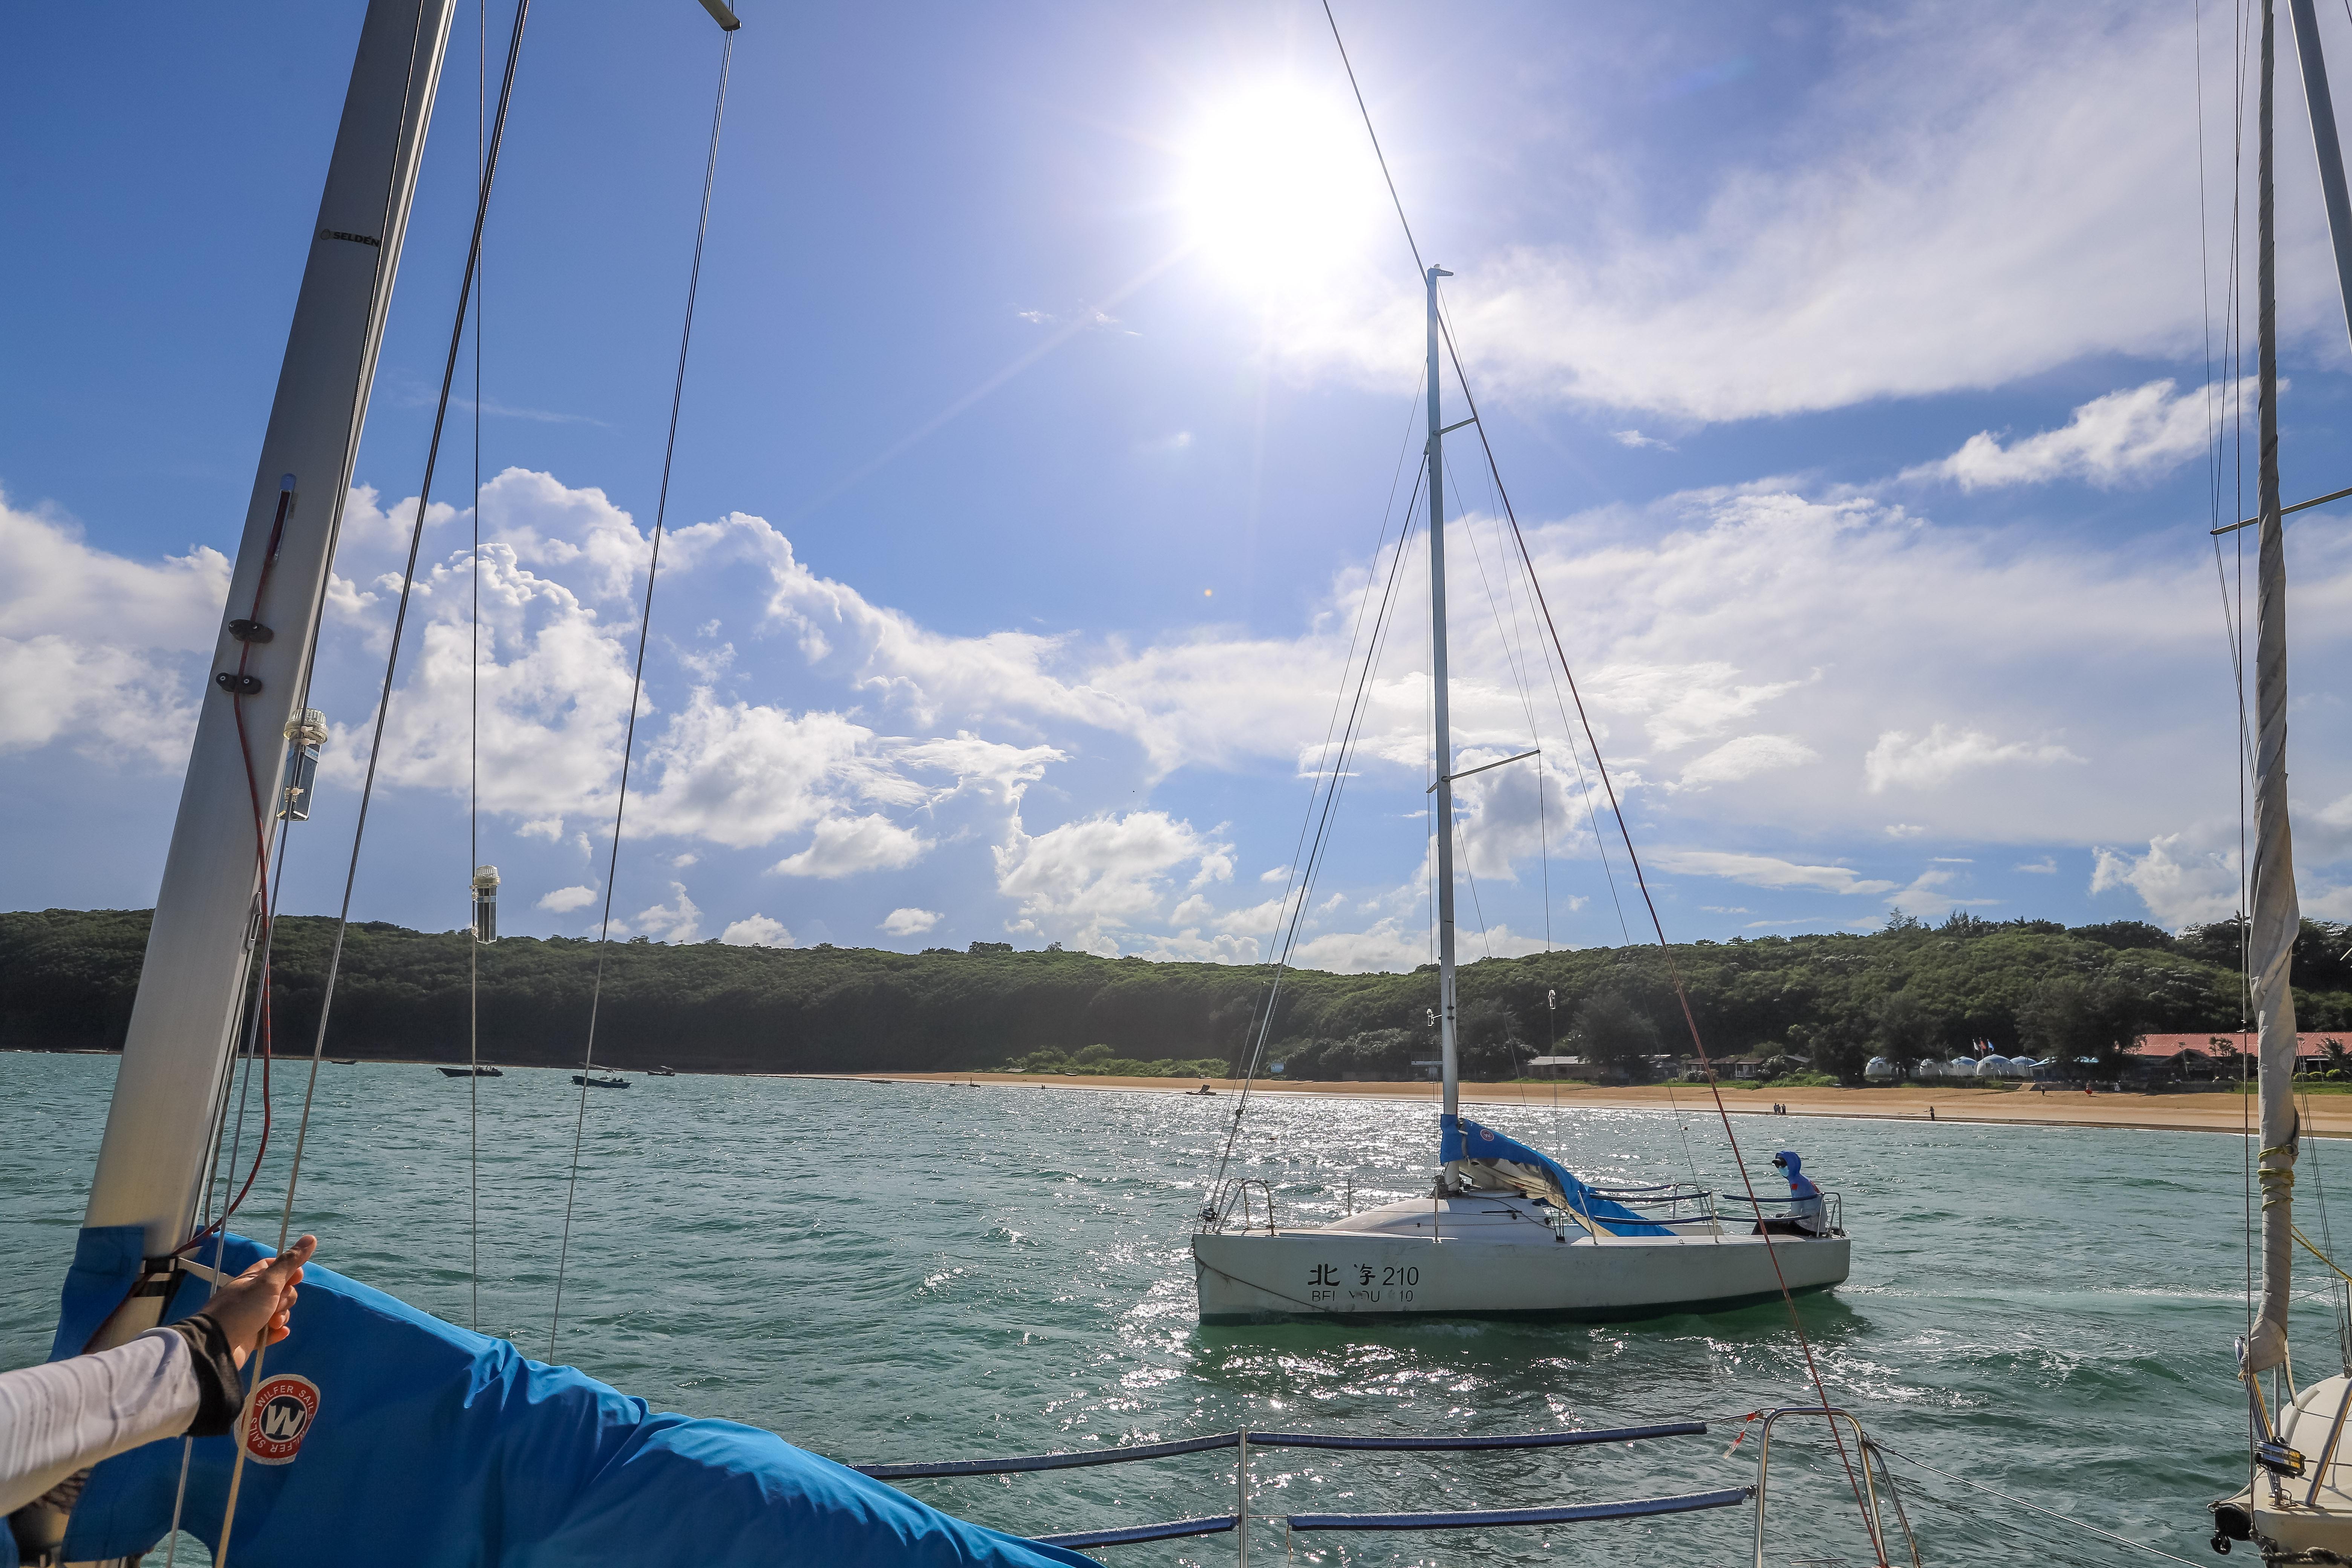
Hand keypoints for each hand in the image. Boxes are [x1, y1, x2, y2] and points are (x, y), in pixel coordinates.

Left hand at [208, 1234, 314, 1366]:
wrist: (216, 1345)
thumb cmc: (242, 1308)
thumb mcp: (268, 1282)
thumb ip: (290, 1262)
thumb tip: (310, 1238)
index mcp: (251, 1279)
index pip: (272, 1266)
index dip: (288, 1270)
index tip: (297, 1277)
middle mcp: (250, 1296)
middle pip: (280, 1291)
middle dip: (286, 1298)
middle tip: (277, 1304)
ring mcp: (249, 1317)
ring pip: (277, 1312)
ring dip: (281, 1317)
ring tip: (273, 1323)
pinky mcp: (250, 1337)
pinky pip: (270, 1332)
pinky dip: (276, 1332)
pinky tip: (278, 1333)